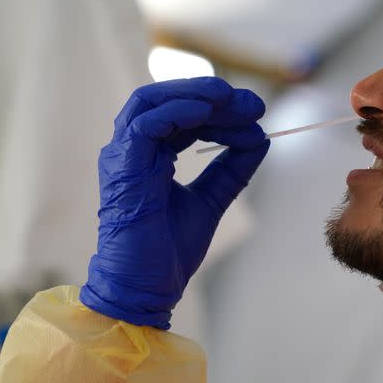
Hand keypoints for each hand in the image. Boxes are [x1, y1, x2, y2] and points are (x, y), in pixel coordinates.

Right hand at [80, 77, 268, 328]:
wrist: (146, 287)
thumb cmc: (168, 250)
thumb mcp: (212, 199)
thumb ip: (232, 169)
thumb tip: (260, 137)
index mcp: (150, 155)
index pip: (182, 114)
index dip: (219, 108)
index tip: (255, 112)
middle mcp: (133, 149)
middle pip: (167, 100)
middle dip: (212, 96)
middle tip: (252, 103)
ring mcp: (123, 155)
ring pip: (152, 101)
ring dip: (194, 94)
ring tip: (231, 97)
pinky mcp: (122, 166)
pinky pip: (146, 124)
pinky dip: (178, 111)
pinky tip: (208, 111)